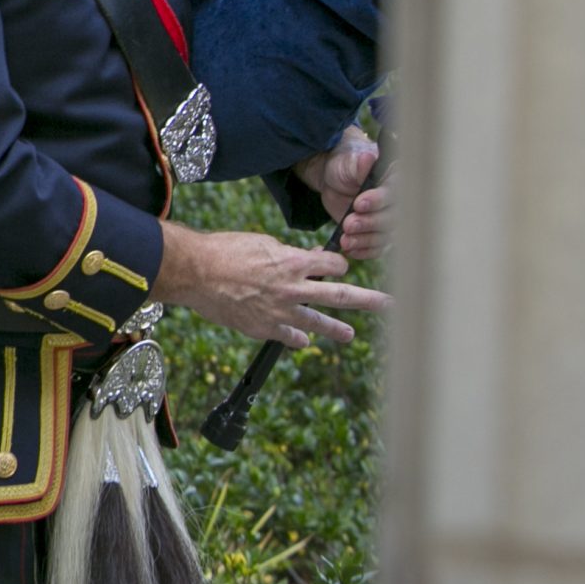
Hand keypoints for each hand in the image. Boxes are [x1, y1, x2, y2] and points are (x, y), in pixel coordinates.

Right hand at [154, 222, 388, 347]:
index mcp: (294, 262)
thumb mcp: (260, 242)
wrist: (195, 272)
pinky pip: (290, 337)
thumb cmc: (224, 250)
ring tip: (349, 334)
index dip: (337, 264)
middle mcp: (294, 289)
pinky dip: (298, 338)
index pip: (333, 266)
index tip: (336, 266)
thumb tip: (304, 259)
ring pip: (319, 323)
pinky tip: (303, 341)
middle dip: (368, 299)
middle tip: (390, 305)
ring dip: (338, 330)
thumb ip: (286, 254)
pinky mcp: (264, 328)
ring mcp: (281, 312)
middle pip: (341, 295)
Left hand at [294, 129, 391, 260]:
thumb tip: (368, 158)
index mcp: (395, 179)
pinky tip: (351, 250)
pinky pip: (378, 248)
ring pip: (386, 236)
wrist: (332, 180)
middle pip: (393, 218)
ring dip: (366, 240)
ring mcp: (388, 219)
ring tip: (345, 241)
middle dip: (370, 223)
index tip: (358, 203)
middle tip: (349, 224)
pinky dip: (365, 251)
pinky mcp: (378, 233)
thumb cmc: (343, 165)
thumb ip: (358, 164)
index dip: (378, 200)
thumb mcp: (347, 162)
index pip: (395, 193)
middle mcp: (397, 202)